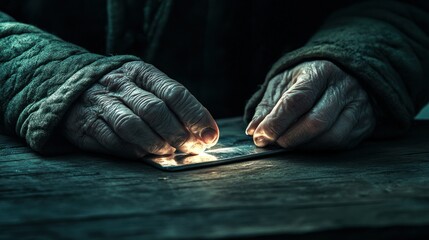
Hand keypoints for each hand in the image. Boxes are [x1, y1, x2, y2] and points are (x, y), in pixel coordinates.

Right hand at [62, 61, 218, 158]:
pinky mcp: (86, 124)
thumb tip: (206, 134)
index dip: (195, 116)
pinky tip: (145, 154)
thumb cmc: (125, 92)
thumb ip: (175, 107)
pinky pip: (113, 141)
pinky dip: (133, 151)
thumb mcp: (148, 87)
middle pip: (155, 110)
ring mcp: (102, 104)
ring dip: (156, 143)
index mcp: (142, 72)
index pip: (175, 93)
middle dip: (178, 133)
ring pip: (133, 126)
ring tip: (168, 151)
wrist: (75, 87)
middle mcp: (121, 85)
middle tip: (191, 148)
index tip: (210, 135)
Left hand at [246, 61, 374, 149]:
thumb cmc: (305, 81)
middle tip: (272, 143)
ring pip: (332, 136)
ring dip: (304, 146)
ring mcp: (357, 106)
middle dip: (290, 138)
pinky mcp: (364, 123)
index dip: (276, 122)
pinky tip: (305, 145)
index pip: (297, 101)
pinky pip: (341, 143)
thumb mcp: (283, 84)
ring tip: (287, 144)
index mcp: (319, 72)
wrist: (341, 74)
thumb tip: (253, 131)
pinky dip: (319, 149)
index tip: (260, 136)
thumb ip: (267, 107)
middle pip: (316, 121)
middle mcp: (342, 87)